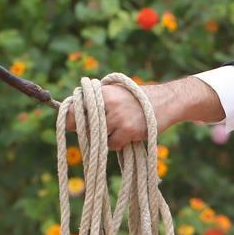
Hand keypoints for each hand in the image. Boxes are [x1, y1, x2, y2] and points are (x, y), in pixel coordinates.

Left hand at [64, 81, 182, 149]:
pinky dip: (116, 143)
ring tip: (115, 129)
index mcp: (102, 92)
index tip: (68, 124)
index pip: (76, 106)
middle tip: (86, 131)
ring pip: (97, 136)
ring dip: (103, 137)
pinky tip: (125, 135)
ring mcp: (118, 118)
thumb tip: (72, 109)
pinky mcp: (128, 131)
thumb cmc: (136, 96)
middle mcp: (107, 104)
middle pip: (82, 123)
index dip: (70, 117)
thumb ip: (97, 98)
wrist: (165, 101)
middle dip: (82, 130)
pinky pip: (111, 144)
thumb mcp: (116, 90)